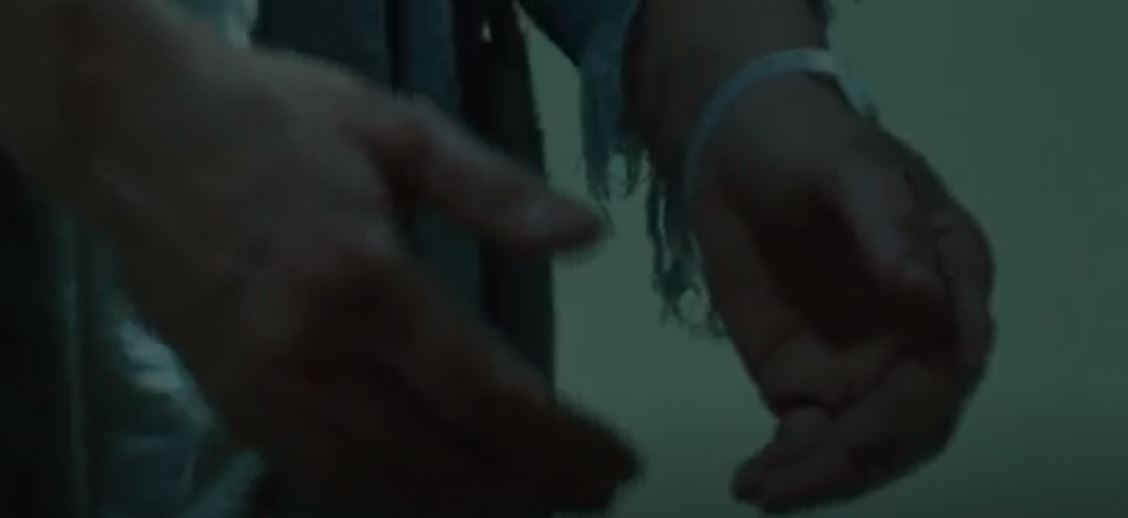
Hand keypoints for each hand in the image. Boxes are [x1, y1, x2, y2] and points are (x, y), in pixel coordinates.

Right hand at [64, 27, 637, 514]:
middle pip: (442, 457)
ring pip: (382, 484)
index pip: (486, 394)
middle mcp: (312, 355)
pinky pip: (321, 476)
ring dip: (466, 503)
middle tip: (589, 492)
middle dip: (528, 485)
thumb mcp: (396, 127)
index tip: (616, 464)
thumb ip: (494, 189)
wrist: (135, 133)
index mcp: (364, 281)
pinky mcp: (231, 402)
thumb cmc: (275, 118)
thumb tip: (587, 236)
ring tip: (530, 497)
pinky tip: (435, 493)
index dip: (559, 443)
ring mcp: (263, 390)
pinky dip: (391, 497)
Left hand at [689, 76, 994, 512]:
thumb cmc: (806, 144)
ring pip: (863, 443)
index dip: (920, 397)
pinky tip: (755, 483)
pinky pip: (808, 439)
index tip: (864, 427)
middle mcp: (918, 332)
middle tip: (796, 475)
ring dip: (820, 476)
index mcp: (950, 275)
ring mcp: (862, 362)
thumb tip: (925, 294)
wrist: (734, 149)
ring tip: (763, 491)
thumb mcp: (848, 166)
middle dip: (860, 455)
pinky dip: (788, 468)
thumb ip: (886, 224)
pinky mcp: (804, 379)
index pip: (954, 352)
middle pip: (911, 417)